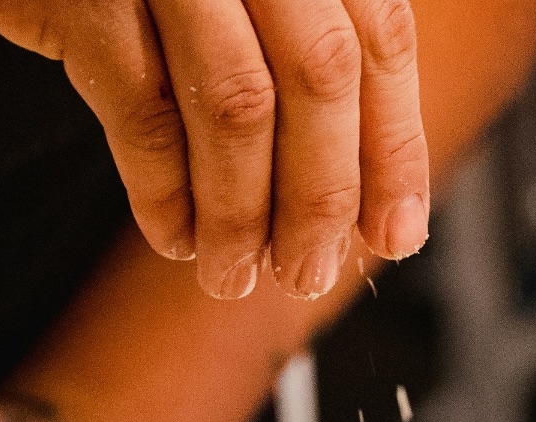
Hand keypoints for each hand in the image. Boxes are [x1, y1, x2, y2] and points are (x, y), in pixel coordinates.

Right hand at [0, 0, 429, 299]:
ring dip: (243, 211)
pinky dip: (162, 189)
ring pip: (235, 102)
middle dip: (324, 193)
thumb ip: (281, 36)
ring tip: (234, 275)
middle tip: (311, 272)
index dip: (392, 143)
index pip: (376, 31)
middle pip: (321, 72)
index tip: (395, 232)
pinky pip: (140, 108)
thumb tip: (349, 172)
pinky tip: (171, 237)